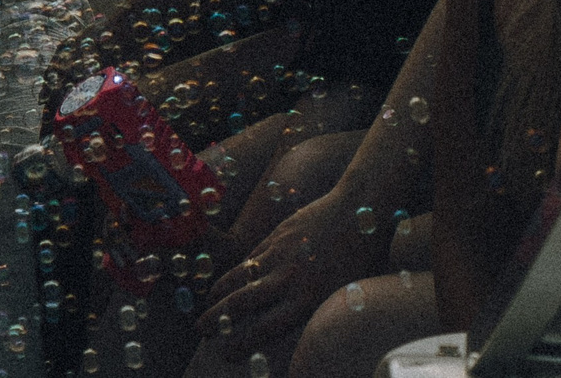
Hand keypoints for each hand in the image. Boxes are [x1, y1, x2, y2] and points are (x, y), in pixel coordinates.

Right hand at [197, 188, 390, 359]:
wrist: (357, 208)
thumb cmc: (359, 255)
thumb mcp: (342, 291)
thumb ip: (315, 309)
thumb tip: (294, 329)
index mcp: (306, 298)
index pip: (265, 328)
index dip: (242, 343)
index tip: (226, 353)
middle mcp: (288, 279)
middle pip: (242, 303)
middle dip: (218, 319)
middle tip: (202, 331)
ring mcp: (279, 254)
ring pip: (240, 277)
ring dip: (219, 294)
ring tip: (207, 305)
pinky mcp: (277, 235)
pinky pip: (251, 256)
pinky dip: (235, 270)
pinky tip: (227, 278)